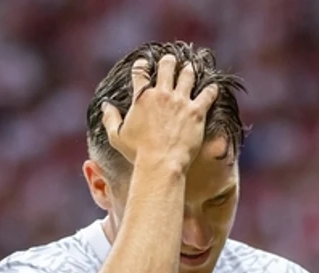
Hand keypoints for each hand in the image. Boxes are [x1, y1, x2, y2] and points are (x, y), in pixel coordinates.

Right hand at [101, 55, 218, 170]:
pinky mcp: (196, 112)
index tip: (144, 64)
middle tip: (171, 62)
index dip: (142, 65)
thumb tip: (106, 105)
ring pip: (188, 74)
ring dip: (189, 70)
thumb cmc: (138, 153)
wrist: (161, 164)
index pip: (140, 71)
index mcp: (142, 97)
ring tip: (190, 69)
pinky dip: (211, 89)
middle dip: (169, 61)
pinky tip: (213, 88)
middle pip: (167, 66)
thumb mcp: (117, 137)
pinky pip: (208, 94)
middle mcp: (162, 94)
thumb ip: (110, 118)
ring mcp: (180, 102)